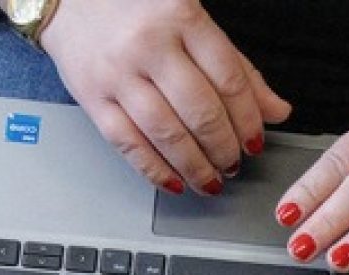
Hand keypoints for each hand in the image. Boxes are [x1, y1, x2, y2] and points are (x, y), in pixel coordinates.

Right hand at [36, 0, 290, 194]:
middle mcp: (149, 45)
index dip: (249, 120)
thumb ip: (238, 68)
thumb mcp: (195, 27)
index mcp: (183, 19)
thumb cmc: (139, 14)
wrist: (70, 2)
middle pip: (200, 111)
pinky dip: (155, 170)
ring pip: (166, 133)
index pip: (229, 80)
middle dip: (224, 148)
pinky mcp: (92, 97)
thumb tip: (277, 111)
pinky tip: (175, 182)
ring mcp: (118, 73)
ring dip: (195, 166)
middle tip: (234, 163)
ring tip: (212, 180)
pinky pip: (128, 143)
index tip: (256, 141)